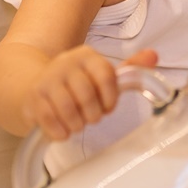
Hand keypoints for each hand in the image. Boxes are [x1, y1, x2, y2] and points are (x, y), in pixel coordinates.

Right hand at [25, 47, 157, 140]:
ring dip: (76, 125)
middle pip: (87, 96)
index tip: (108, 107)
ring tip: (77, 124)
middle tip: (90, 117)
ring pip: (68, 110)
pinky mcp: (33, 98)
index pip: (107, 76)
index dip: (111, 98)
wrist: (34, 87)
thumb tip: (154, 56)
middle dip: (93, 115)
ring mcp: (47, 79)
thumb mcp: (102, 75)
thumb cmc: (76, 85)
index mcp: (87, 56)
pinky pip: (50, 120)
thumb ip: (130, 69)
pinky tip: (62, 130)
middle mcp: (65, 63)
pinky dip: (60, 132)